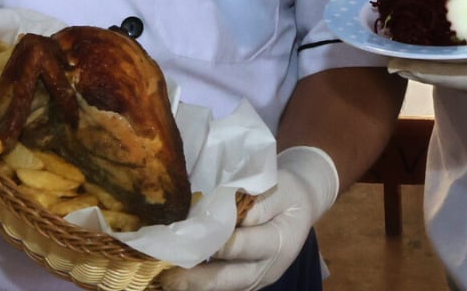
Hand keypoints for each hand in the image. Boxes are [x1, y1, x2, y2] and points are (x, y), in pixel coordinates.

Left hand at [163, 147, 338, 290]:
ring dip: (192, 284)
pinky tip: (174, 276)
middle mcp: (267, 268)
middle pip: (228, 278)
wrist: (302, 206)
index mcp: (280, 241)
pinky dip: (197, 282)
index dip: (215, 244)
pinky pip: (220, 286)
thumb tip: (225, 213)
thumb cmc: (287, 191)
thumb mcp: (280, 186)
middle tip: (166, 275)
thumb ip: (257, 202)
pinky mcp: (244, 281)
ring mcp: (255, 278)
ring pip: (221, 287)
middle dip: (195, 278)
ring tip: (164, 278)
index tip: (187, 239)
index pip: (243, 245)